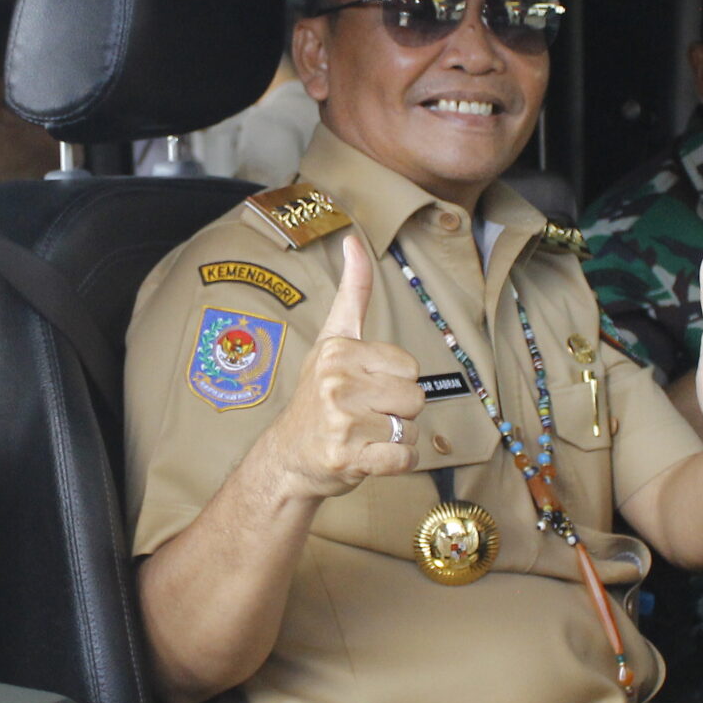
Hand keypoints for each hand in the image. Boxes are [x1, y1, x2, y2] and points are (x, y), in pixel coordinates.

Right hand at [262, 233, 424, 498]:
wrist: (288, 455)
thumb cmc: (316, 397)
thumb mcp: (332, 339)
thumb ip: (352, 293)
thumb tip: (354, 240)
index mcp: (338, 351)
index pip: (408, 367)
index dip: (394, 381)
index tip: (365, 387)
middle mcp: (336, 382)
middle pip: (414, 397)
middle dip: (397, 411)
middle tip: (364, 415)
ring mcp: (341, 421)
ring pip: (410, 428)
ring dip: (394, 437)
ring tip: (363, 434)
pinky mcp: (348, 457)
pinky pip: (404, 457)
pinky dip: (396, 462)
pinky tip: (369, 456)